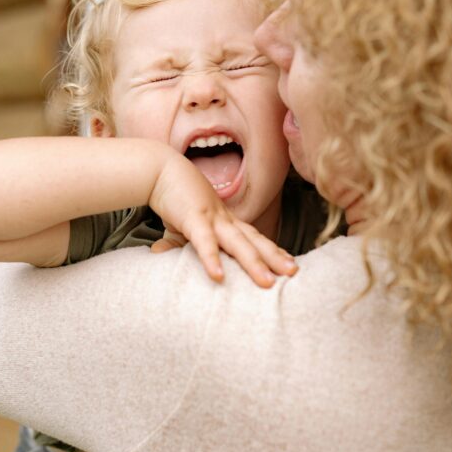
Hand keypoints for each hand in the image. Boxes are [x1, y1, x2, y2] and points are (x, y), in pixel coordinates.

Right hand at [148, 153, 297, 287]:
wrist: (158, 169)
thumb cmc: (170, 194)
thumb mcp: (177, 221)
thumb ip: (174, 240)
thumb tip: (159, 253)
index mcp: (224, 219)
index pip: (253, 236)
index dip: (271, 249)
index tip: (288, 263)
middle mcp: (224, 218)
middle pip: (254, 240)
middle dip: (275, 257)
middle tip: (294, 272)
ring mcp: (211, 217)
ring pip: (238, 243)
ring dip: (255, 263)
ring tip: (268, 282)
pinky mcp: (193, 218)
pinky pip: (205, 242)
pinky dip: (212, 258)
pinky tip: (218, 277)